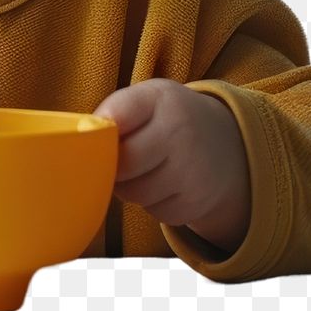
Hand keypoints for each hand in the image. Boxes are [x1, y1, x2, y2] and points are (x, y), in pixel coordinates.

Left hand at [94, 78, 250, 252]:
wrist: (227, 142)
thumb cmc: (168, 118)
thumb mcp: (148, 99)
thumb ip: (115, 111)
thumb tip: (83, 138)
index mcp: (161, 99)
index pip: (118, 115)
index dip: (101, 130)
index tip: (94, 135)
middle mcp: (180, 133)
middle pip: (124, 163)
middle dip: (113, 165)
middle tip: (116, 158)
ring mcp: (191, 170)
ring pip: (135, 192)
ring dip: (128, 186)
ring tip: (141, 169)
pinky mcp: (195, 203)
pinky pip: (154, 211)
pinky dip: (150, 203)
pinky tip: (161, 184)